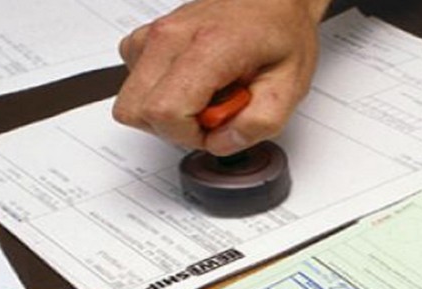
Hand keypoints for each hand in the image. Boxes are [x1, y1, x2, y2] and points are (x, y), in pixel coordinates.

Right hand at [112, 0, 329, 154]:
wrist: (273, 0)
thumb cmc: (281, 32)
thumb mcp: (290, 86)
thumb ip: (259, 124)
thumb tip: (223, 143)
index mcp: (208, 46)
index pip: (165, 112)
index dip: (189, 136)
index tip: (216, 129)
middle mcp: (171, 36)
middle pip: (136, 110)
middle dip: (172, 129)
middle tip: (211, 115)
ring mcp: (154, 35)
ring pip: (131, 100)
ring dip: (165, 112)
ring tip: (205, 98)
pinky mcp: (147, 39)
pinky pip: (135, 84)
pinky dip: (159, 95)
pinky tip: (192, 86)